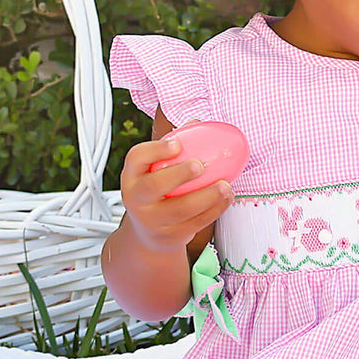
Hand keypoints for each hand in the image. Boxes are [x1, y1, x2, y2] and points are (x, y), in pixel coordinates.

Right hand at [118, 135, 233, 253]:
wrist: (150, 232)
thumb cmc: (157, 191)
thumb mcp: (155, 170)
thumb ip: (173, 149)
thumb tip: (197, 123)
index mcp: (132, 175)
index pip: (136, 158)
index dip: (156, 150)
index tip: (177, 144)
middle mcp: (137, 197)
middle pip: (154, 186)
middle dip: (179, 174)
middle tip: (200, 165)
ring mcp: (153, 219)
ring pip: (180, 209)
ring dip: (206, 196)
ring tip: (225, 185)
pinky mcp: (171, 234)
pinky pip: (196, 222)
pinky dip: (215, 210)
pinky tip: (226, 198)